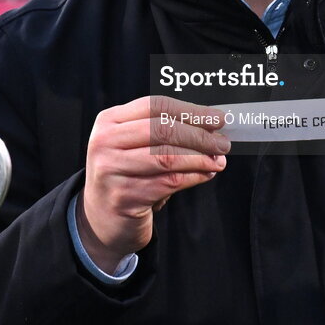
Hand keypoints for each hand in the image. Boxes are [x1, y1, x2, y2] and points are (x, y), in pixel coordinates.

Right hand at [78, 95, 229, 272]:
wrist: (101, 218)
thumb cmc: (126, 174)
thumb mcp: (135, 145)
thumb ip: (165, 131)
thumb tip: (211, 123)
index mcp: (109, 121)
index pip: (156, 106)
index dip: (191, 111)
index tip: (218, 118)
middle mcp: (105, 142)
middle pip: (162, 130)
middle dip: (200, 136)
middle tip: (223, 143)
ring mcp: (111, 170)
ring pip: (167, 157)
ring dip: (200, 158)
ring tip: (218, 160)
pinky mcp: (124, 197)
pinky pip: (168, 182)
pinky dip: (194, 177)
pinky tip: (206, 174)